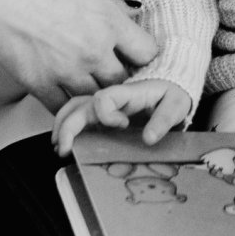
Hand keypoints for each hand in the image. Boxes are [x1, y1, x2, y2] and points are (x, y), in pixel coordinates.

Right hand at [0, 0, 158, 111]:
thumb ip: (107, 5)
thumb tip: (131, 13)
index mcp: (108, 19)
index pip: (148, 52)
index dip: (143, 56)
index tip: (135, 55)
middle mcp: (95, 49)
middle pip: (126, 81)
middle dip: (123, 80)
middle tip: (115, 76)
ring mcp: (68, 71)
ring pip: (99, 100)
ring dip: (97, 97)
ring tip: (92, 90)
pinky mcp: (39, 85)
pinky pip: (65, 109)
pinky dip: (69, 108)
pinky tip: (66, 99)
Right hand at [51, 79, 192, 155]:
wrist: (171, 87)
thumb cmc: (172, 95)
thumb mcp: (177, 104)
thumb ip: (164, 119)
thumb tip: (149, 138)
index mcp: (127, 92)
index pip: (104, 98)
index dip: (107, 115)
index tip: (124, 126)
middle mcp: (110, 98)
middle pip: (80, 105)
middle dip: (68, 126)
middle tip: (63, 148)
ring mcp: (103, 106)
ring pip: (73, 109)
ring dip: (62, 125)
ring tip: (58, 146)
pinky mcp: (101, 116)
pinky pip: (78, 116)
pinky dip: (66, 128)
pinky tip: (63, 143)